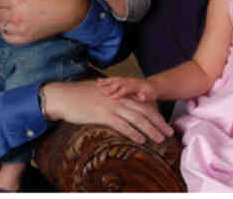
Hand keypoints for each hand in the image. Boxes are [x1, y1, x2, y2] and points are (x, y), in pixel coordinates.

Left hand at [0, 0, 87, 44]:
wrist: (71, 11)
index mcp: (18, 0)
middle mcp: (17, 15)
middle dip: (1, 7)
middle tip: (6, 5)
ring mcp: (22, 28)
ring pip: (1, 26)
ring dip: (2, 20)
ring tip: (7, 16)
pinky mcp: (28, 37)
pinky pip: (8, 38)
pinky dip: (6, 33)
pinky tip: (9, 27)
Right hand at [42, 80, 172, 143]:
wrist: (63, 96)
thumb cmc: (77, 96)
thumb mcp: (98, 93)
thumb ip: (110, 98)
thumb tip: (117, 105)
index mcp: (118, 93)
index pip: (141, 103)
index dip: (154, 112)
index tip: (163, 122)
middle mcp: (118, 98)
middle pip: (145, 110)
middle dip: (159, 122)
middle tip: (169, 132)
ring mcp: (112, 106)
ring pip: (137, 118)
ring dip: (151, 129)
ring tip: (161, 139)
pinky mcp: (104, 115)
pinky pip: (123, 125)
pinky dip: (134, 133)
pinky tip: (142, 140)